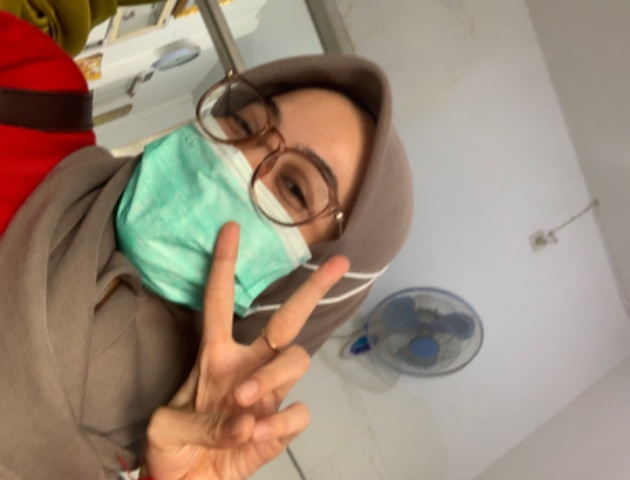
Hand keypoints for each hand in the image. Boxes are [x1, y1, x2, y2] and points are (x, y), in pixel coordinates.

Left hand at [143, 222, 349, 479]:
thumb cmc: (173, 448)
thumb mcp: (165, 427)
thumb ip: (198, 418)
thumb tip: (248, 415)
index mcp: (214, 354)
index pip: (219, 300)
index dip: (223, 263)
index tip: (230, 228)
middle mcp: (249, 364)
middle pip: (288, 319)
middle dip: (311, 288)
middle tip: (338, 264)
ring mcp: (270, 393)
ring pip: (296, 360)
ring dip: (270, 379)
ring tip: (243, 405)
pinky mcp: (282, 424)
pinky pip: (299, 411)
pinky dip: (280, 422)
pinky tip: (256, 435)